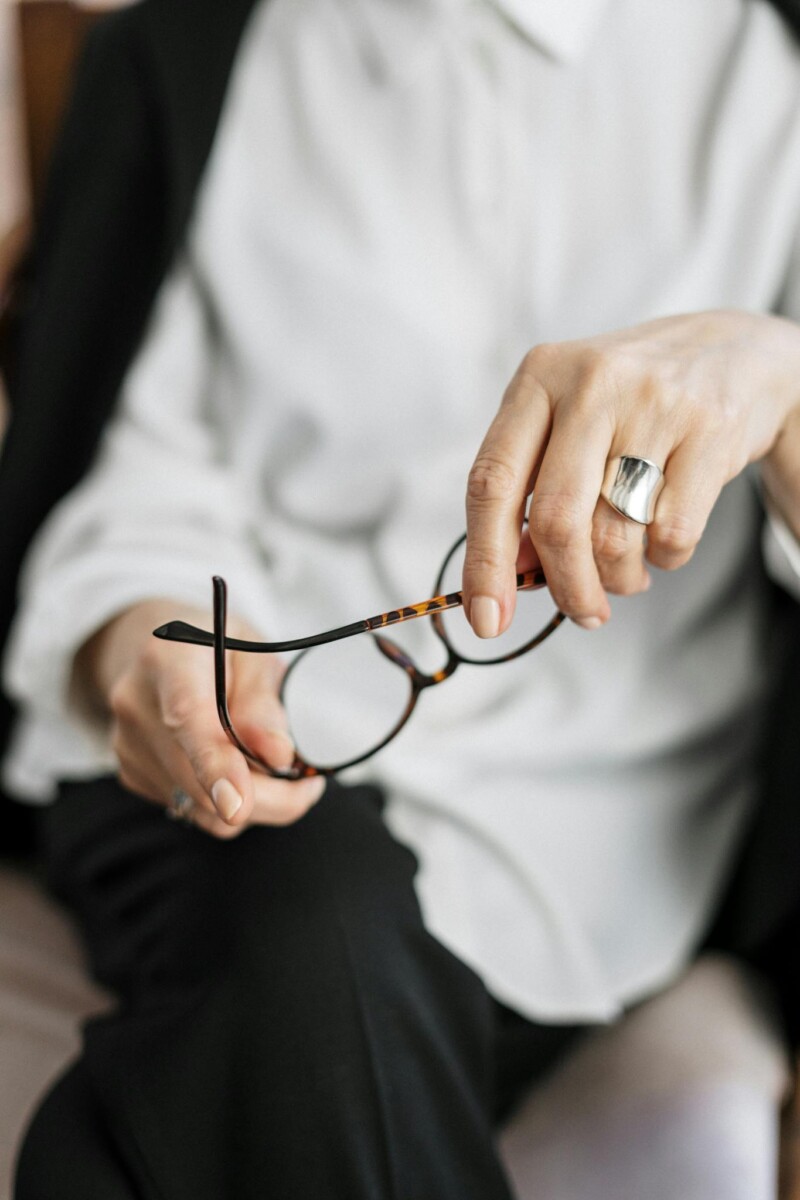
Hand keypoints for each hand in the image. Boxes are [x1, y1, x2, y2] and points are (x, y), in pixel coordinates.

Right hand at [75, 600, 324, 836]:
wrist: (159, 655)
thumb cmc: (217, 650)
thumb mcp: (255, 655)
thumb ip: (264, 704)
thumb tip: (278, 756)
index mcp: (169, 660)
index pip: (187, 717)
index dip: (214, 764)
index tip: (237, 806)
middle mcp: (137, 705)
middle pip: (199, 779)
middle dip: (266, 796)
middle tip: (306, 784)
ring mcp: (129, 745)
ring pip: (200, 808)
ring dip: (249, 803)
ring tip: (270, 767)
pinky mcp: (132, 774)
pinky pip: (191, 810)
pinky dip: (223, 802)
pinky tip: (232, 767)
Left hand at [463, 310, 799, 633]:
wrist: (729, 352)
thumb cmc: (627, 405)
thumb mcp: (566, 425)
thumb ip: (529, 491)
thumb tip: (512, 575)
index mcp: (538, 378)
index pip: (491, 483)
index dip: (484, 562)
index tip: (487, 620)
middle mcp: (590, 384)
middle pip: (556, 520)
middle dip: (565, 587)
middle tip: (582, 614)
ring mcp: (653, 403)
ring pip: (614, 536)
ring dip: (617, 579)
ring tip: (626, 574)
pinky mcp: (708, 430)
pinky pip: (671, 535)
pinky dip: (663, 560)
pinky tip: (662, 543)